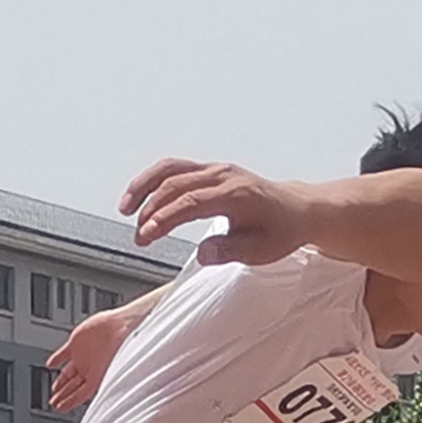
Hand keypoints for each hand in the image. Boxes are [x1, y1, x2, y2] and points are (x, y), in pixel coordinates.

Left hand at [47, 306, 136, 411]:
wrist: (122, 327)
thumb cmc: (125, 348)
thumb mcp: (115, 374)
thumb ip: (107, 388)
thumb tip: (111, 405)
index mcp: (98, 378)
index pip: (81, 394)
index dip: (69, 402)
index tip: (60, 408)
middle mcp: (90, 368)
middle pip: (73, 386)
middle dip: (63, 395)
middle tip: (54, 403)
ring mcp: (83, 355)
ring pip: (68, 372)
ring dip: (60, 381)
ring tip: (54, 390)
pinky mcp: (77, 342)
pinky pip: (63, 353)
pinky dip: (56, 359)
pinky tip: (50, 364)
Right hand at [120, 158, 313, 263]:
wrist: (295, 210)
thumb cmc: (280, 230)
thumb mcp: (262, 250)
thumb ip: (231, 251)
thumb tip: (203, 255)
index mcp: (236, 194)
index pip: (192, 202)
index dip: (166, 218)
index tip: (147, 234)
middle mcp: (223, 176)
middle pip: (176, 185)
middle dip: (151, 211)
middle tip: (140, 237)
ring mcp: (215, 170)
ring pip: (170, 169)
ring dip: (144, 187)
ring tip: (126, 210)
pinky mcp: (208, 170)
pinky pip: (174, 168)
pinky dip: (152, 180)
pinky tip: (139, 196)